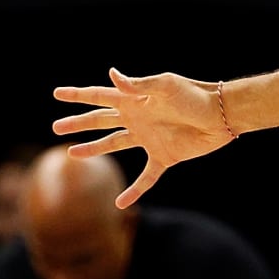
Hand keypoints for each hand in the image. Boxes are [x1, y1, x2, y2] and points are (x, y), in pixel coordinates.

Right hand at [51, 68, 233, 207]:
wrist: (221, 116)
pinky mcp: (164, 156)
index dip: (78, 95)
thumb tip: (111, 74)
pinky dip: (134, 190)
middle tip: (56, 127)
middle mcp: (138, 119)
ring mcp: (149, 138)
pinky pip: (145, 177)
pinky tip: (120, 204)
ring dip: (94, 149)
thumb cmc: (195, 95)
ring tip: (73, 153)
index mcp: (135, 100)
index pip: (100, 96)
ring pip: (114, 144)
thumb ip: (138, 85)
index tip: (57, 93)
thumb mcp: (165, 86)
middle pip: (100, 121)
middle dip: (78, 123)